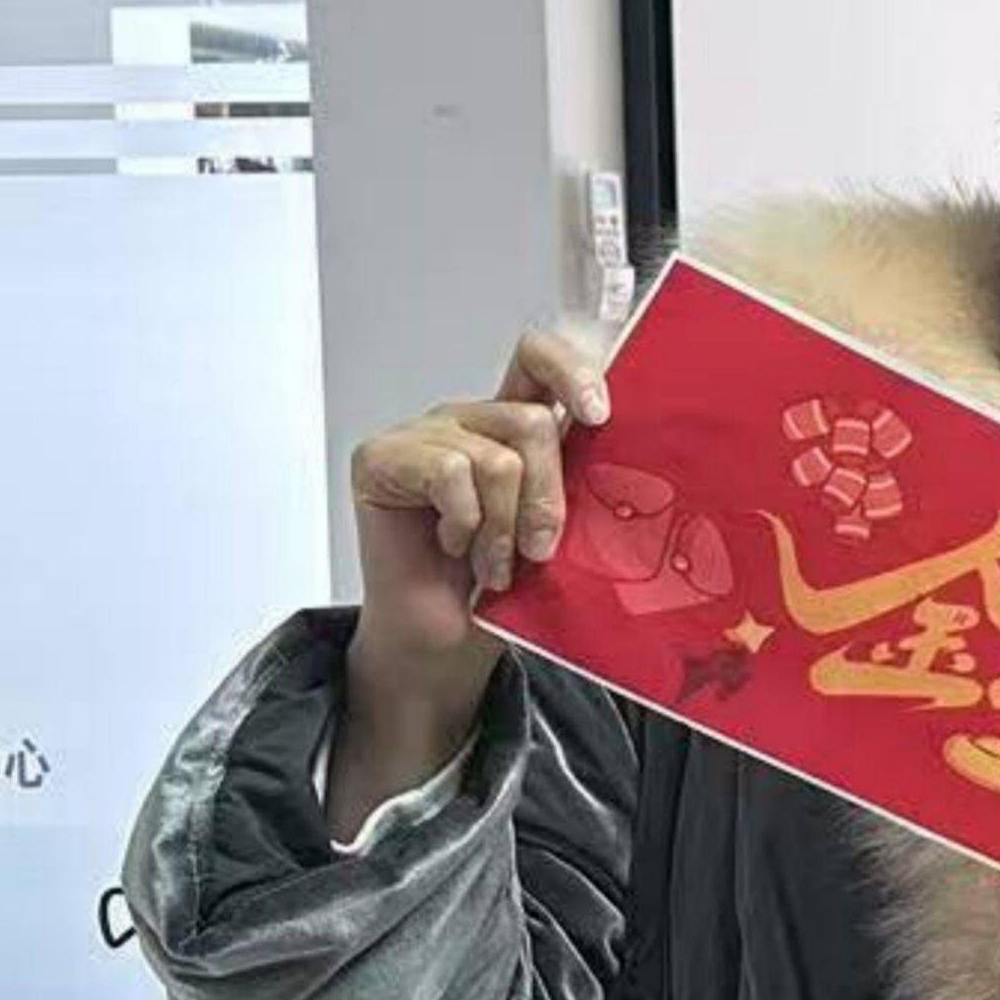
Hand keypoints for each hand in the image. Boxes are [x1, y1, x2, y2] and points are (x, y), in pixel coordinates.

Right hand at [348, 328, 608, 656]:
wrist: (443, 639)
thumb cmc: (499, 588)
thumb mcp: (555, 530)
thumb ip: (575, 484)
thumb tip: (618, 460)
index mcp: (513, 427)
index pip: (540, 359)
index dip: (573, 372)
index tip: (599, 417)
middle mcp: (468, 421)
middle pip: (531, 421)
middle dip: (546, 496)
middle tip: (539, 549)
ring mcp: (421, 435)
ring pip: (497, 458)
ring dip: (503, 526)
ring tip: (494, 563)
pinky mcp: (381, 457)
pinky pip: (449, 473)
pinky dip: (464, 524)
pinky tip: (453, 547)